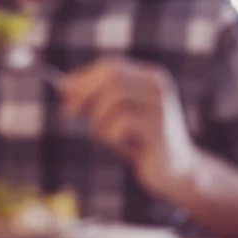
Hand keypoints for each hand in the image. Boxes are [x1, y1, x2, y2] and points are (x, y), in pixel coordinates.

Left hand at [61, 58, 198, 197]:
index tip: (63, 95)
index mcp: (151, 77)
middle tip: (69, 113)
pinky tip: (125, 147)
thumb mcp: (116, 116)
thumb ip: (96, 100)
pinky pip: (121, 124)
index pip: (110, 66)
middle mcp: (159, 86)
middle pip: (112, 75)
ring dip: (99, 121)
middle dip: (84, 93)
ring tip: (108, 138)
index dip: (82, 78)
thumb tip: (64, 87)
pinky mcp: (159, 128)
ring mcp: (161, 106)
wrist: (174, 171)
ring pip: (113, 99)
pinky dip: (111, 137)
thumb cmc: (140, 142)